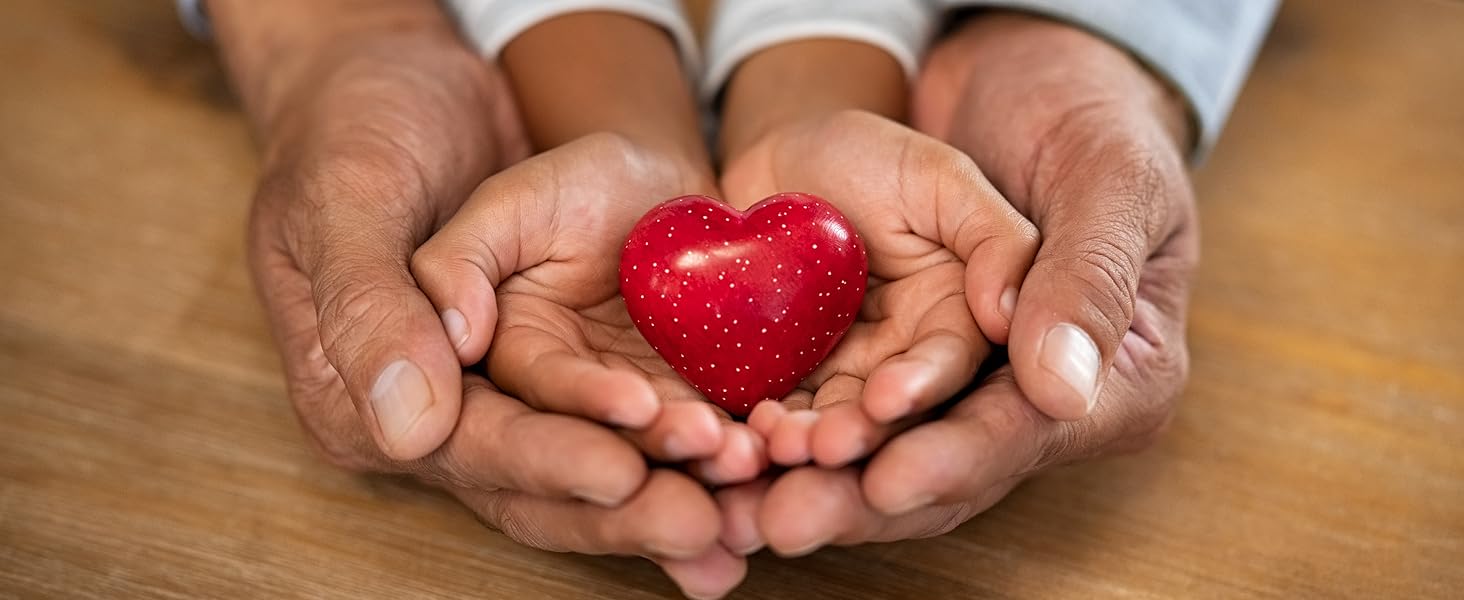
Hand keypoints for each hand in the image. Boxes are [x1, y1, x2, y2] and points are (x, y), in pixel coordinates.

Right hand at [216, 3, 739, 596]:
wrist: (425, 89)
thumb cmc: (370, 130)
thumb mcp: (356, 193)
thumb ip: (380, 301)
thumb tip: (410, 421)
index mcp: (371, 387)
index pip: (468, 444)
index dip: (547, 461)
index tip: (621, 470)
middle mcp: (450, 413)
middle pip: (542, 486)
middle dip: (627, 508)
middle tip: (706, 522)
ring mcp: (522, 398)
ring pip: (602, 471)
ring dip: (675, 492)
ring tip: (749, 503)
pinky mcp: (583, 374)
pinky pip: (644, 430)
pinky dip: (699, 456)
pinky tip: (758, 476)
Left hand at [718, 13, 1197, 555]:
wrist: (1002, 81)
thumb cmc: (1079, 119)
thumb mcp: (1104, 178)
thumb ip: (1085, 275)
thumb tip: (1061, 387)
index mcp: (1114, 376)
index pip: (1025, 433)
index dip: (951, 460)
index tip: (885, 480)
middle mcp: (1028, 399)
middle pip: (942, 465)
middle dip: (860, 496)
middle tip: (786, 518)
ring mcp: (953, 387)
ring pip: (880, 452)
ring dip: (811, 478)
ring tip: (744, 493)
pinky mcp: (888, 362)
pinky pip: (833, 409)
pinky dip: (784, 433)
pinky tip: (731, 448)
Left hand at [720, 110, 1038, 466]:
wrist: (777, 162)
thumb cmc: (867, 156)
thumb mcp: (939, 178)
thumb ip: (994, 238)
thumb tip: (1011, 316)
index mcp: (957, 319)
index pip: (950, 364)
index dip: (922, 388)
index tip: (886, 402)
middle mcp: (906, 359)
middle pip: (888, 413)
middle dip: (857, 435)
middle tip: (821, 449)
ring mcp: (844, 375)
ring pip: (830, 422)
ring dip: (806, 443)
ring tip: (776, 446)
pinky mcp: (787, 379)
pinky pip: (777, 410)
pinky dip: (760, 427)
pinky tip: (740, 432)